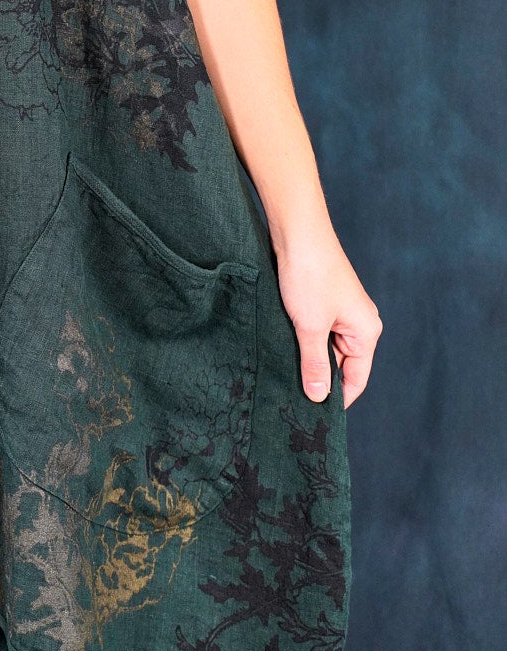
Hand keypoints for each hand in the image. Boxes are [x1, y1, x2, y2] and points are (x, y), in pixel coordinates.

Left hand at [274, 223, 381, 409]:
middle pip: (342, 365)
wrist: (298, 232)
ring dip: (308, 360)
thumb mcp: (310, 326)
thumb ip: (315, 364)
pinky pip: (316, 332)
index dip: (337, 400)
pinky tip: (284, 350)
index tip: (315, 418)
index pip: (356, 379)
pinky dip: (303, 342)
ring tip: (285, 378)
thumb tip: (319, 398)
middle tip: (293, 401)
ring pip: (326, 348)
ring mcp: (341, 311)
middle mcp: (359, 323)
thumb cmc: (309, 276)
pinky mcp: (323, 301)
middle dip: (320, 380)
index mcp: (366, 332)